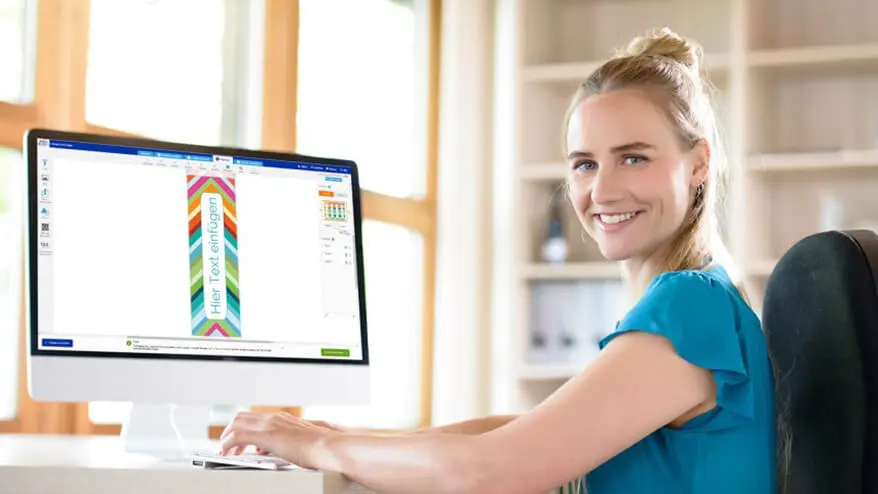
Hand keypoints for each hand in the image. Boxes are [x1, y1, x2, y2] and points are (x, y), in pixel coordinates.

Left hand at [219, 411, 336, 468]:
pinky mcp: (265, 435)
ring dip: (227, 436)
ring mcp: (269, 425)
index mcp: (283, 419)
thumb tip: (288, 451)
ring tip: (225, 450)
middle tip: (228, 444)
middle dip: (231, 430)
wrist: (328, 446)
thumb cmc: (322, 447)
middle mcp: (274, 419)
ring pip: (237, 423)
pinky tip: (227, 453)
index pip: (256, 418)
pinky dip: (228, 444)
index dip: (244, 427)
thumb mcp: (303, 442)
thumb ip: (291, 444)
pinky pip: (237, 436)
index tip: (241, 441)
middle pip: (242, 416)